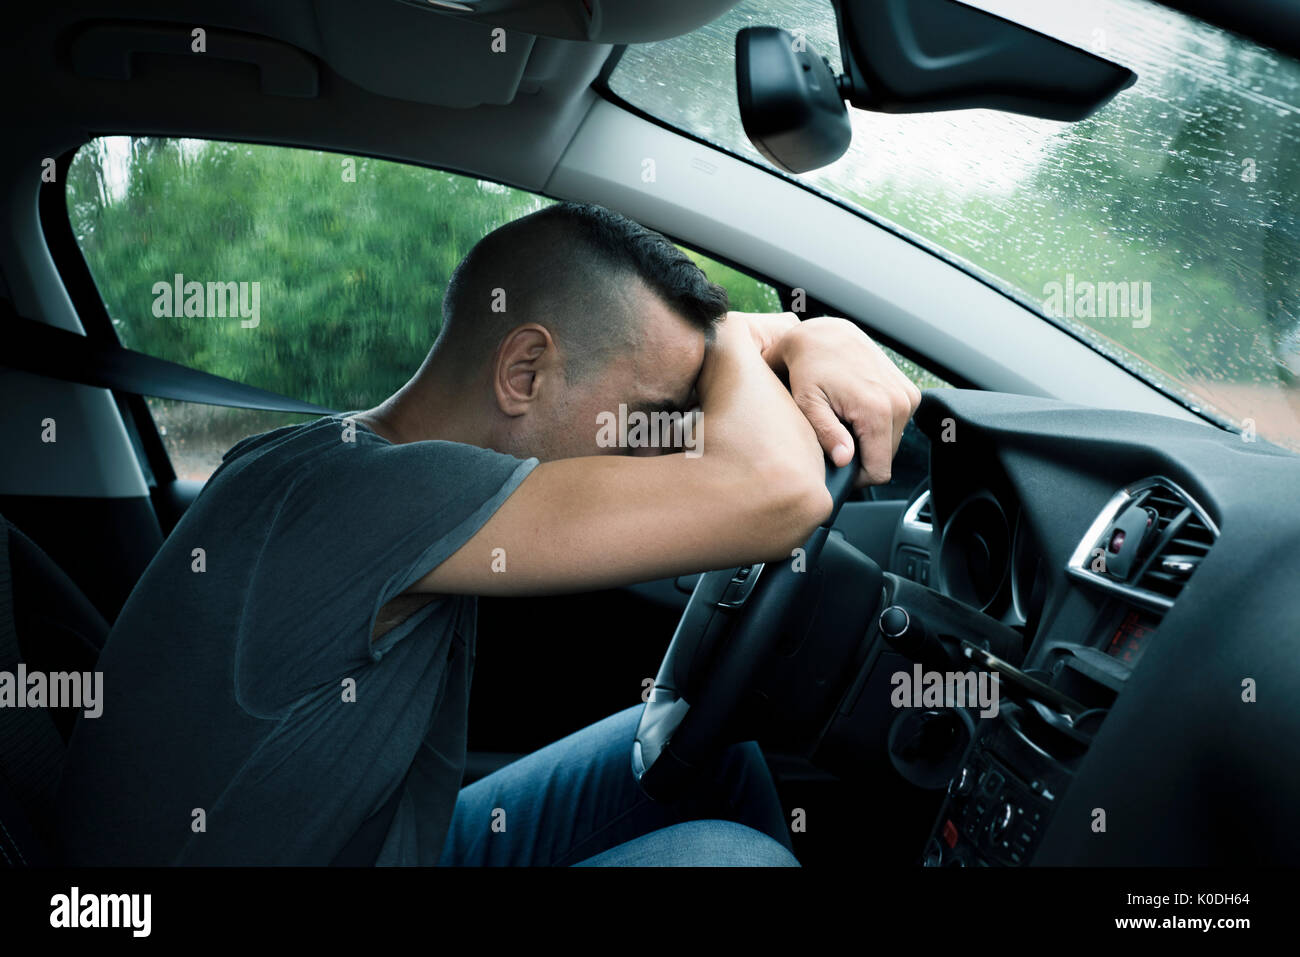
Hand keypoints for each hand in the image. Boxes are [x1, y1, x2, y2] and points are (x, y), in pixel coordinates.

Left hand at [762, 314, 922, 486]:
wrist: (824, 334)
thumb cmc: (809, 366)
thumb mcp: (808, 401)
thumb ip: (827, 434)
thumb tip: (845, 461)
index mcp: (878, 410)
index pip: (879, 471)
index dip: (857, 478)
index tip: (837, 467)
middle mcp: (900, 402)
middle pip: (885, 458)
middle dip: (862, 456)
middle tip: (835, 440)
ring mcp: (908, 395)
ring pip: (891, 442)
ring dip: (869, 439)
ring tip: (843, 421)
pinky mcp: (909, 390)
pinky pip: (896, 424)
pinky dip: (877, 424)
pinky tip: (855, 410)